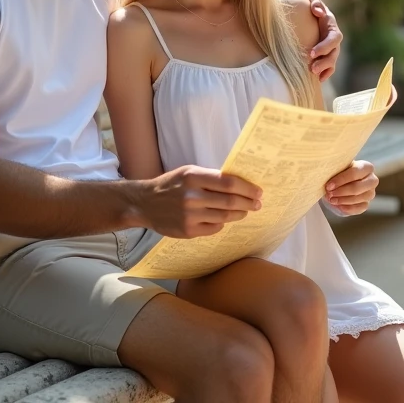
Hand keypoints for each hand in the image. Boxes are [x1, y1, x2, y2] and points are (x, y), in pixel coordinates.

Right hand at [137, 165, 261, 238]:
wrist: (145, 203)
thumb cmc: (171, 185)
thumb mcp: (188, 172)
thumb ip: (211, 177)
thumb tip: (240, 183)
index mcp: (193, 177)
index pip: (228, 183)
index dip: (247, 188)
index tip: (258, 191)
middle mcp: (192, 196)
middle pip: (230, 201)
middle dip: (248, 203)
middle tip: (257, 204)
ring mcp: (189, 215)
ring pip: (224, 217)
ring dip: (238, 214)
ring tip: (244, 211)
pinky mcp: (187, 231)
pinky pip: (214, 228)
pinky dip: (222, 224)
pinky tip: (224, 219)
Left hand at [295, 0, 340, 82]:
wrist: (291, 4)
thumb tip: (318, 11)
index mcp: (329, 21)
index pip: (334, 36)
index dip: (325, 46)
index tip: (311, 53)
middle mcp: (330, 34)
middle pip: (335, 51)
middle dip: (325, 60)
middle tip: (311, 67)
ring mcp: (327, 44)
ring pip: (332, 59)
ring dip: (324, 68)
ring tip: (311, 73)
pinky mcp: (321, 52)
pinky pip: (328, 66)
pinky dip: (325, 73)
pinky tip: (318, 79)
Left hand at [323, 160, 377, 215]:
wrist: (341, 182)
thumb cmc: (340, 172)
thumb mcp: (339, 167)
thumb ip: (336, 169)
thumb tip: (328, 176)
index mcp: (366, 167)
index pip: (355, 173)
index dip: (341, 180)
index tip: (329, 185)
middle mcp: (372, 180)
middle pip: (358, 187)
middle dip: (342, 191)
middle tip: (329, 193)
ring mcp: (370, 193)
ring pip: (358, 198)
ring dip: (343, 200)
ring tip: (331, 199)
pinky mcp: (366, 204)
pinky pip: (358, 208)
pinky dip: (347, 208)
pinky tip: (338, 206)